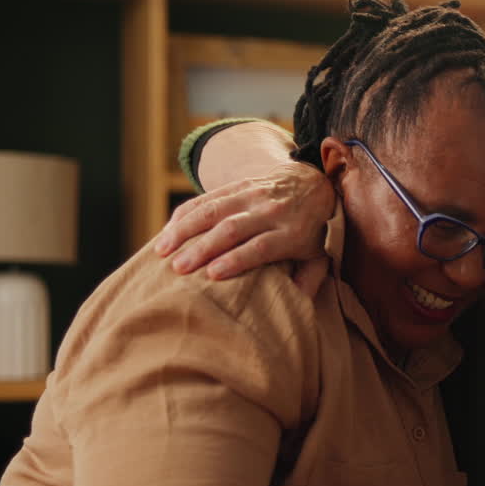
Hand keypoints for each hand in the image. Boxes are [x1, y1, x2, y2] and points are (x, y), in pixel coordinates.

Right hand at [153, 160, 334, 291]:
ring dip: (185, 229)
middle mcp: (271, 211)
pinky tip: (167, 230)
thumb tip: (296, 302)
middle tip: (178, 268)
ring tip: (163, 250)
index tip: (213, 274)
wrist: (314, 183)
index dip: (237, 259)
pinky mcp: (239, 184)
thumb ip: (310, 278)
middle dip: (203, 247)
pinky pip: (208, 196)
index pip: (261, 246)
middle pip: (233, 228)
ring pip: (215, 209)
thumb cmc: (314, 230)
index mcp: (292, 232)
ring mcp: (254, 194)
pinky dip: (186, 212)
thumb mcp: (321, 254)